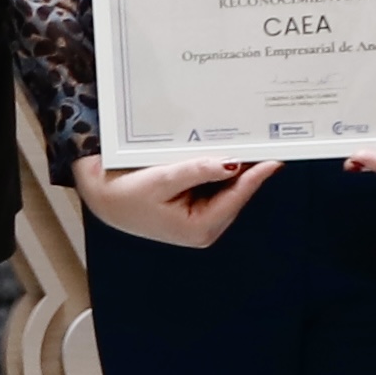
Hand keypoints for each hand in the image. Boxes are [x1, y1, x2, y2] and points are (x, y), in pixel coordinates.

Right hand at [70, 149, 274, 248]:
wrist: (101, 199)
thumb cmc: (124, 194)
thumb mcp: (161, 179)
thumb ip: (198, 171)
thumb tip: (232, 163)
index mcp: (200, 228)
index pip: (237, 197)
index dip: (256, 176)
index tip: (275, 159)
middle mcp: (204, 230)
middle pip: (236, 195)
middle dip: (247, 171)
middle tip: (261, 144)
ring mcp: (200, 223)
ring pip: (228, 193)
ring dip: (233, 172)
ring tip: (245, 147)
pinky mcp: (194, 214)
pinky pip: (215, 191)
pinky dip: (219, 174)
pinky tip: (220, 157)